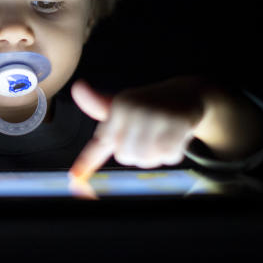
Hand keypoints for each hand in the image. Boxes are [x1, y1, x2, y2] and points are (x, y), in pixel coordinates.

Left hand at [68, 76, 208, 181]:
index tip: (79, 174)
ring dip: (155, 155)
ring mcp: (156, 115)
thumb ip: (96, 106)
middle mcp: (135, 109)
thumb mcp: (121, 104)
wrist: (185, 93)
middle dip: (137, 152)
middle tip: (148, 136)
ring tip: (161, 136)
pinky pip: (168, 156)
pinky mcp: (178, 123)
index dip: (96, 156)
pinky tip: (175, 138)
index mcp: (119, 105)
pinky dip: (172, 153)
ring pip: (146, 158)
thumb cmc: (148, 104)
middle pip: (125, 155)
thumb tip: (77, 89)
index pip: (103, 140)